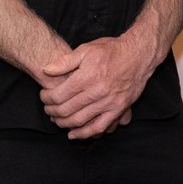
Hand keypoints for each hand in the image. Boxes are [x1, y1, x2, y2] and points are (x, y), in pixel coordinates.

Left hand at [38, 27, 161, 137]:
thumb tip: (46, 70)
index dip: (47, 98)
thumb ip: (65, 61)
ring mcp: (108, 102)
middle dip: (52, 112)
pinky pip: (99, 127)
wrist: (138, 55)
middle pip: (66, 109)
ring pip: (80, 120)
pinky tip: (74, 134)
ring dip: (64, 123)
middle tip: (47, 109)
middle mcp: (97, 91)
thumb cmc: (112, 50)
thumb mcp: (86, 49)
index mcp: (87, 76)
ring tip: (56, 120)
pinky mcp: (118, 109)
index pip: (59, 95)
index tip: (44, 96)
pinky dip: (85, 133)